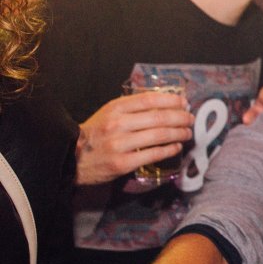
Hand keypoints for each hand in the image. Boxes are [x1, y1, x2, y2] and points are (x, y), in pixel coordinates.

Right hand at [75, 93, 192, 185]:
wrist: (71, 159)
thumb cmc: (95, 134)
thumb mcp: (108, 113)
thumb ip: (131, 107)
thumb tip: (163, 103)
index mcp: (115, 108)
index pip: (150, 100)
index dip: (171, 100)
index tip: (184, 103)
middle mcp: (118, 124)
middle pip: (159, 117)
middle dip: (180, 117)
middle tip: (191, 119)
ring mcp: (120, 144)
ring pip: (159, 135)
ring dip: (179, 133)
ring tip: (187, 132)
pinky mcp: (123, 163)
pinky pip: (153, 154)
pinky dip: (169, 149)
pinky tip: (176, 147)